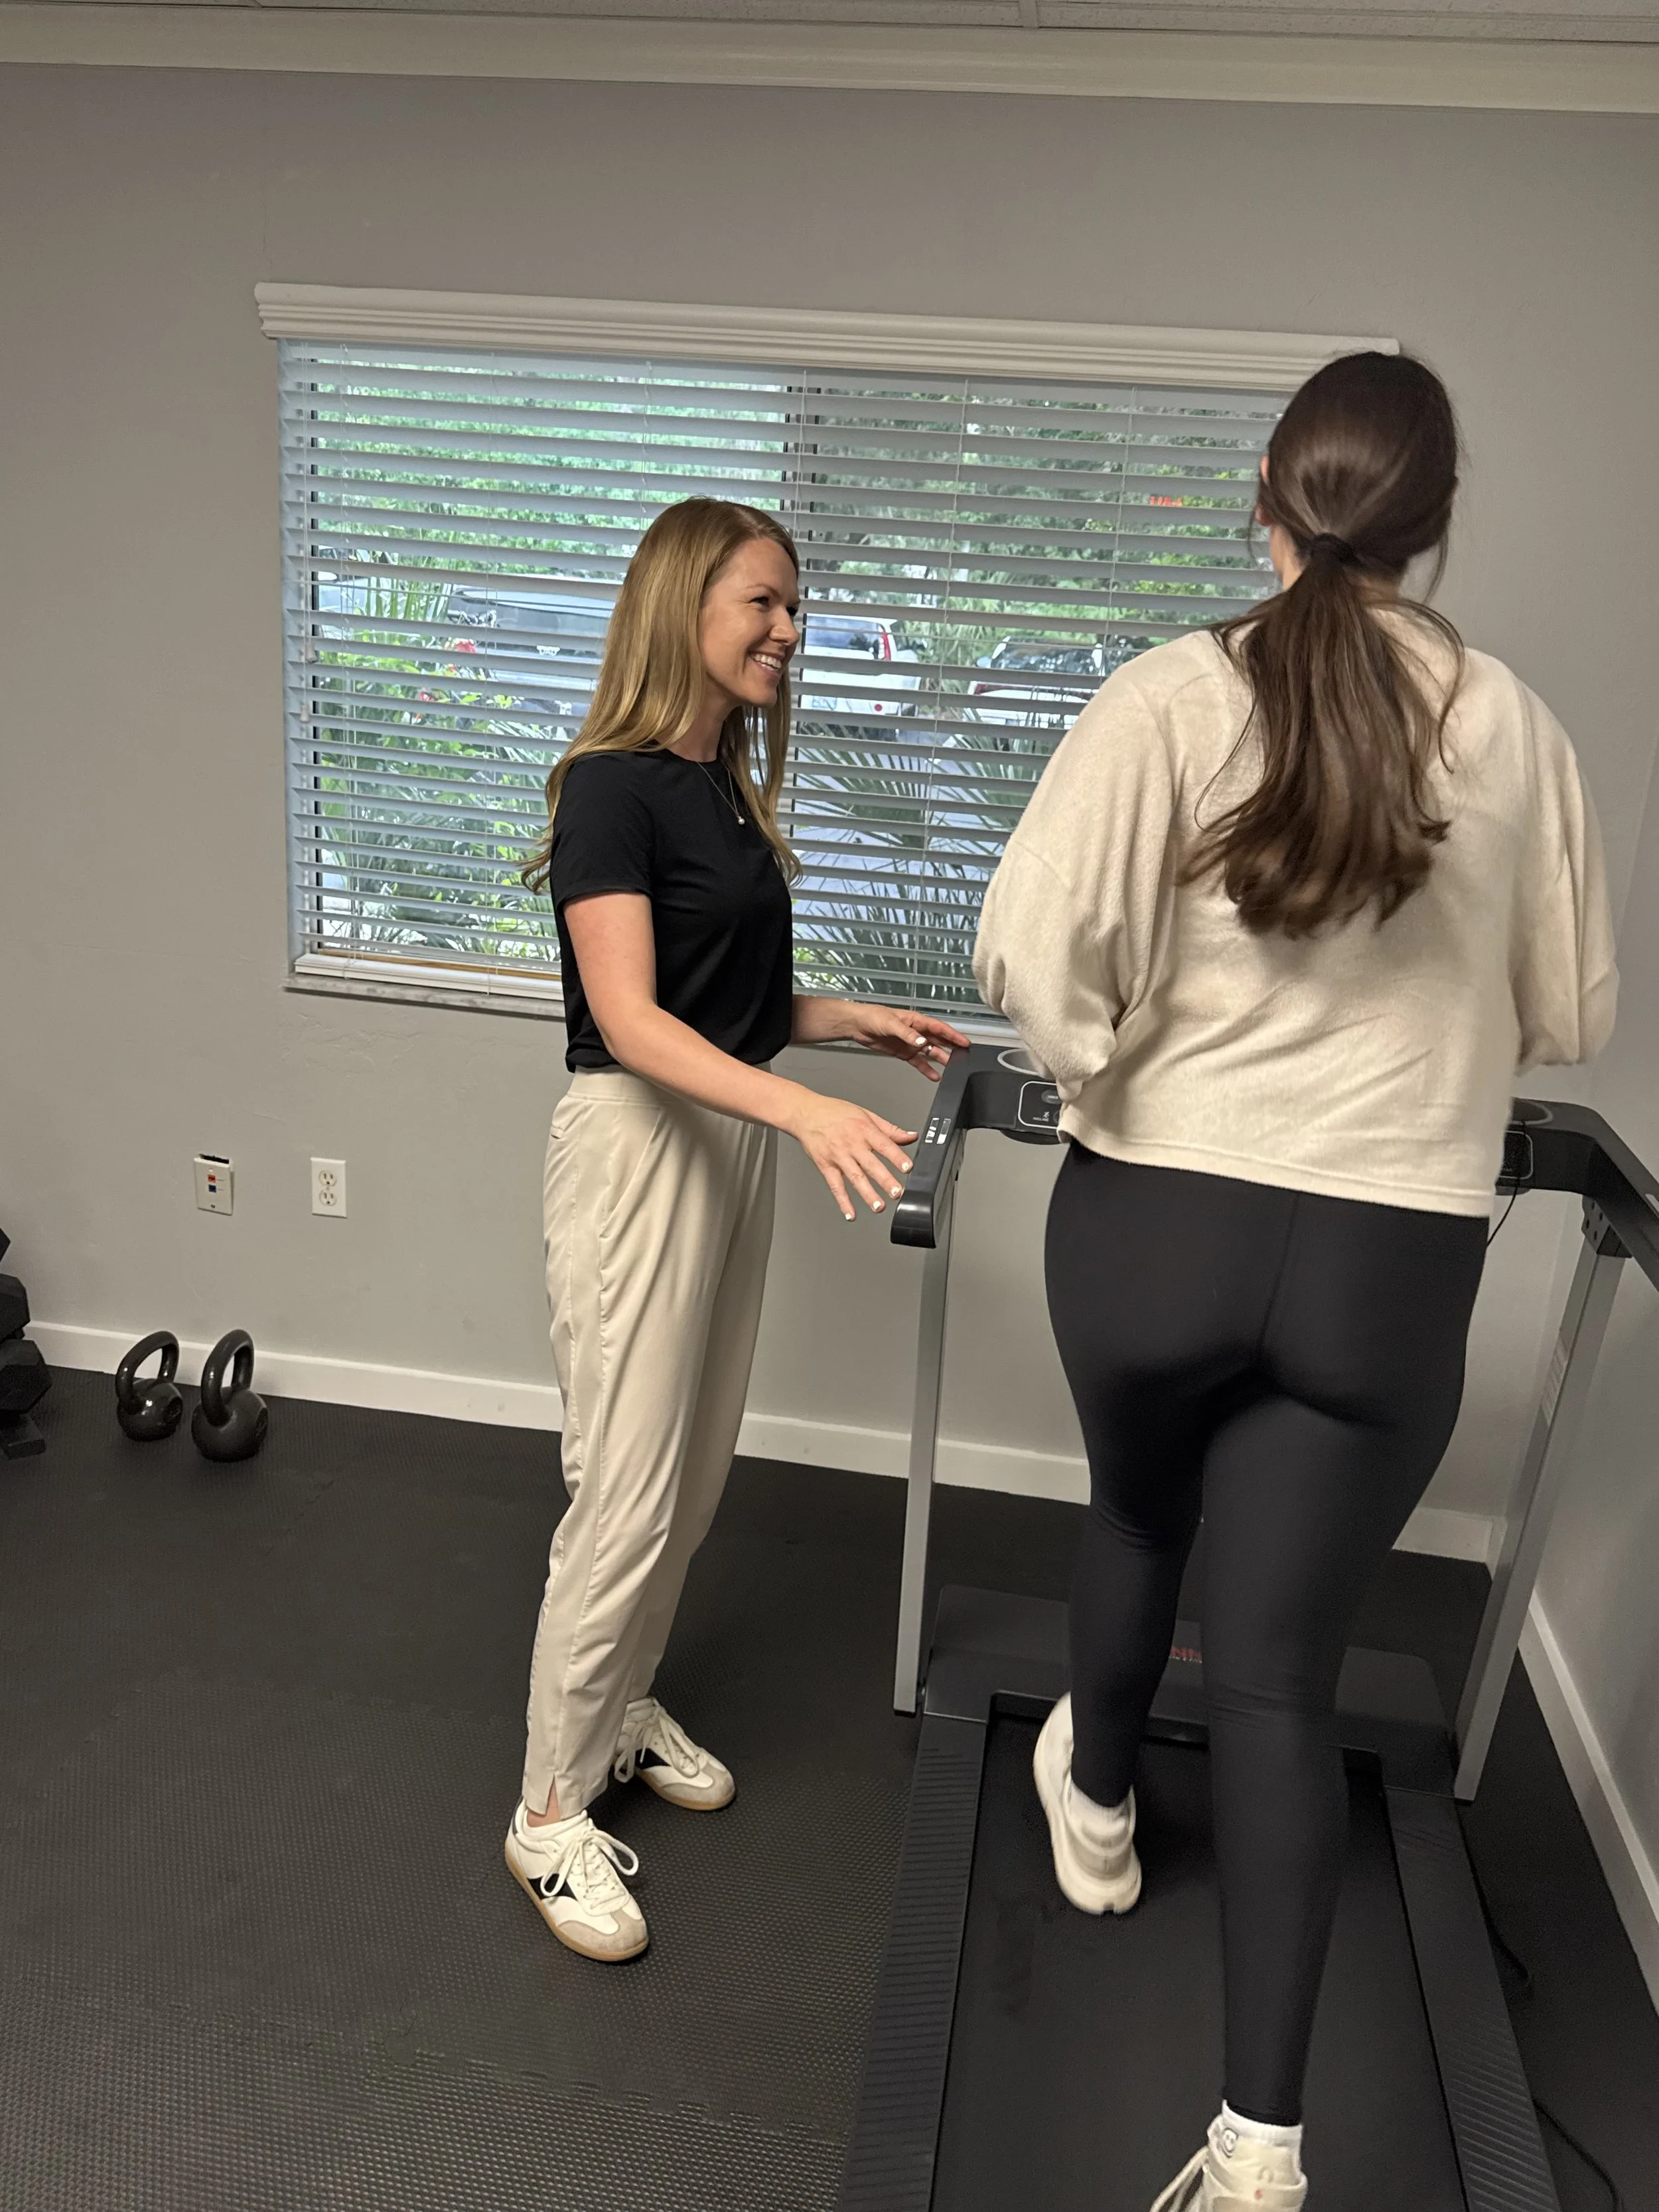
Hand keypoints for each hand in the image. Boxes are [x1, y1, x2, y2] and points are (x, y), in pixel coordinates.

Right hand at [785, 1092, 917, 1222]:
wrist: (805, 1113)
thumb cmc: (835, 1113)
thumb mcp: (866, 1115)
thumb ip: (890, 1130)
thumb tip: (911, 1137)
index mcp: (864, 1130)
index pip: (884, 1145)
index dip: (897, 1157)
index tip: (908, 1168)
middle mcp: (851, 1144)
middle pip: (871, 1164)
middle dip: (884, 1180)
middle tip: (896, 1192)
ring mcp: (838, 1156)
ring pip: (855, 1177)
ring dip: (867, 1194)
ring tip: (879, 1207)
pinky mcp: (825, 1166)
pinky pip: (835, 1186)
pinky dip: (842, 1201)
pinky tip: (850, 1213)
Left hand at [840, 1004, 972, 1081]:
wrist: (857, 1025)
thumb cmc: (873, 1016)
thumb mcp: (891, 1023)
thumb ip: (907, 1034)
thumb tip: (922, 1041)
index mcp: (916, 1021)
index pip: (939, 1028)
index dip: (953, 1035)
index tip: (965, 1043)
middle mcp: (916, 1032)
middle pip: (938, 1040)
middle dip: (951, 1048)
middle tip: (964, 1056)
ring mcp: (910, 1042)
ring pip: (930, 1052)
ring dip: (941, 1059)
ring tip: (952, 1068)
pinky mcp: (903, 1052)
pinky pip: (918, 1062)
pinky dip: (926, 1069)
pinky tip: (934, 1076)